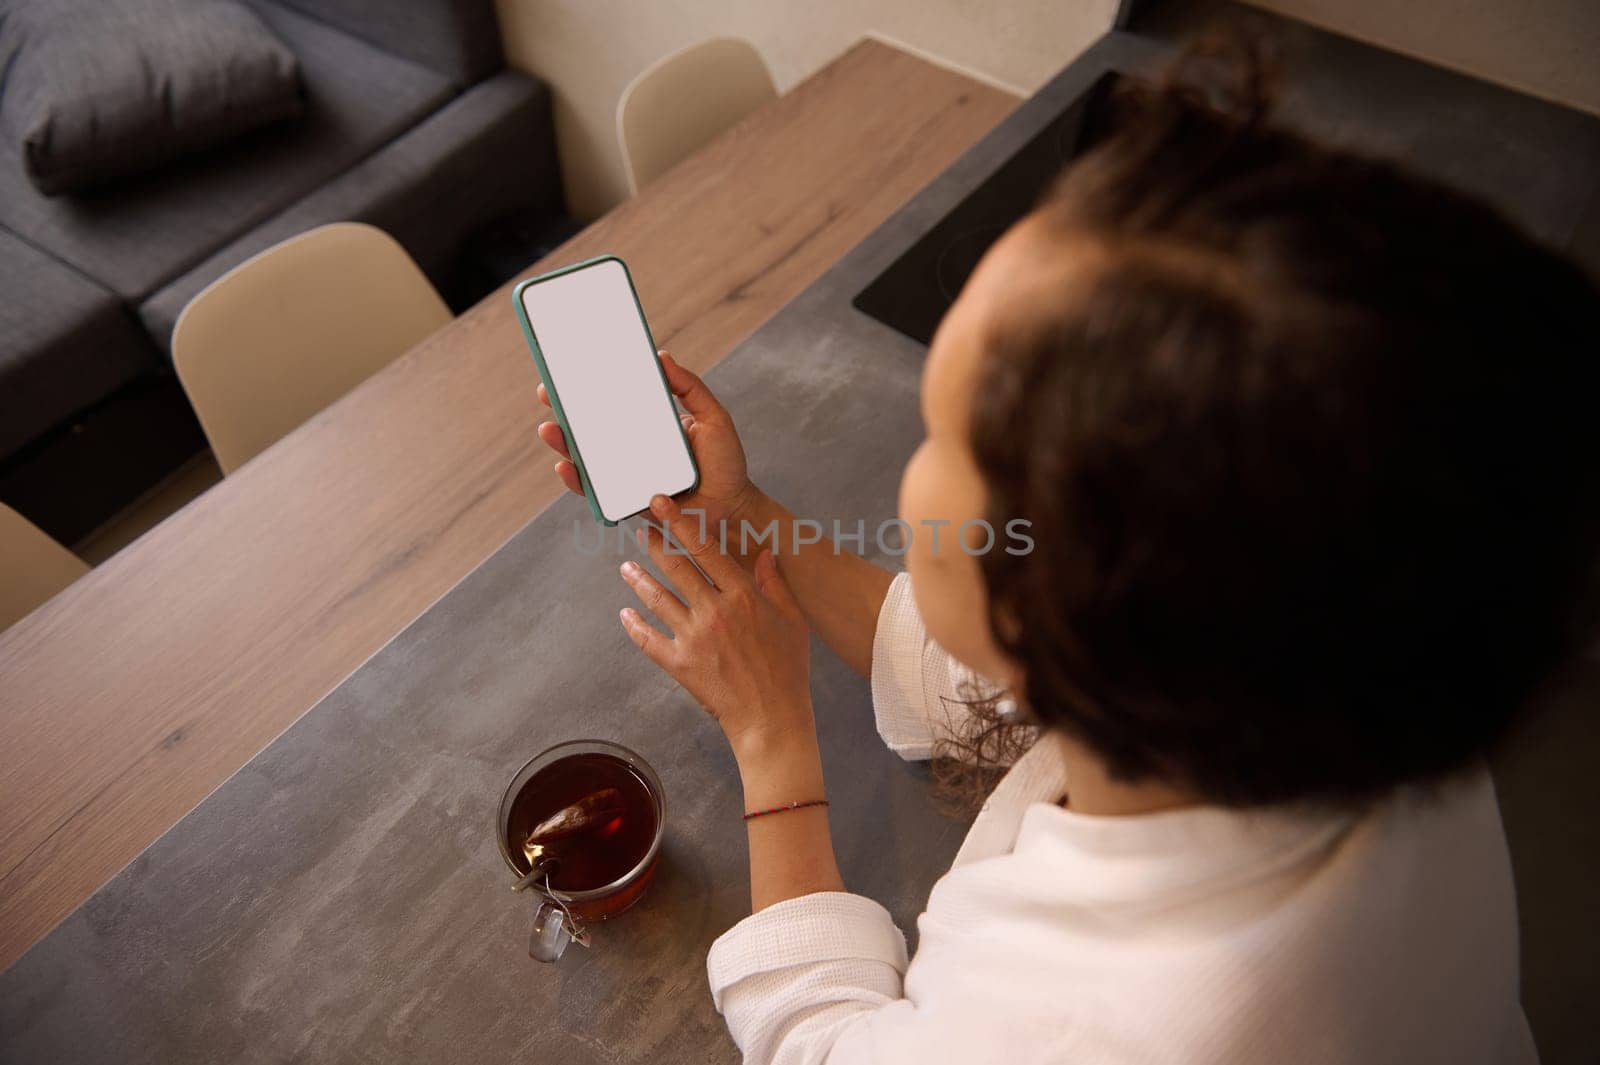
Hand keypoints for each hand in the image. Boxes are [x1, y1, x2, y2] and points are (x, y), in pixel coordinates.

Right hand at [535, 350, 762, 529]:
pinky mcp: (626, 500)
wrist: (732, 508)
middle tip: (546, 393)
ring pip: (584, 458)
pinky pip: (595, 492)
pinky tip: (566, 467)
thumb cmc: (725, 464)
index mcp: (647, 424)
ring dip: (562, 444)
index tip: (567, 369)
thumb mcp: (712, 417)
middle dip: (563, 411)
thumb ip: (690, 388)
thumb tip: (661, 356)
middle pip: (588, 428)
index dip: (587, 387)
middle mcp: (631, 447)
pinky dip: (577, 481)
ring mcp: (625, 473)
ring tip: (550, 430)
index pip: (612, 401)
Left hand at [619, 493, 814, 761]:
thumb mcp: (792, 620)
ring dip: (638, 579)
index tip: (662, 503)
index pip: (705, 548)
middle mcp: (714, 611)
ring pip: (657, 598)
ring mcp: (693, 637)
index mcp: (743, 595)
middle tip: (641, 529)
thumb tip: (764, 554)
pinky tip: (625, 615)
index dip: (681, 522)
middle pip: (676, 567)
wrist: (772, 717)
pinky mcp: (679, 664)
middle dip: (654, 543)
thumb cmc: (788, 669)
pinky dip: (634, 626)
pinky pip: (647, 639)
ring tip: (626, 567)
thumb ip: (774, 584)